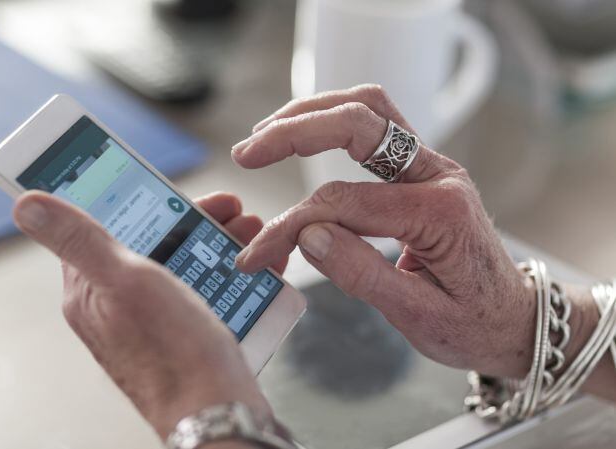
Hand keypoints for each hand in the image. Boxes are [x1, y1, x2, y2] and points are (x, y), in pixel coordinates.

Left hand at [13, 191, 277, 438]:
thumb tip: (27, 204)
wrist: (220, 416)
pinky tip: (253, 267)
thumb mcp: (125, 282)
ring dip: (217, 243)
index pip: (103, 227)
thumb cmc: (173, 355)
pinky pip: (205, 289)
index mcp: (91, 291)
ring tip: (251, 235)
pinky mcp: (184, 334)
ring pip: (184, 263)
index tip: (166, 183)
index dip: (135, 200)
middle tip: (228, 210)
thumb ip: (79, 240)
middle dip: (192, 220)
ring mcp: (153, 320)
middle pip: (152, 242)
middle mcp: (118, 305)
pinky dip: (229, 273)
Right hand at [232, 84, 541, 378]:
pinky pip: (376, 124)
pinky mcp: (420, 168)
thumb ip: (362, 273)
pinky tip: (301, 133)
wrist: (514, 318)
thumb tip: (307, 236)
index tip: (255, 254)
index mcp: (441, 212)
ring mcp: (432, 165)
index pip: (345, 203)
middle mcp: (439, 174)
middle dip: (295, 132)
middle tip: (247, 152)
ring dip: (313, 112)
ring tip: (266, 132)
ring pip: (369, 109)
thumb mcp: (418, 316)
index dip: (292, 225)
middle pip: (360, 123)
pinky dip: (333, 120)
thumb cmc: (473, 323)